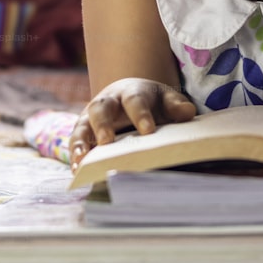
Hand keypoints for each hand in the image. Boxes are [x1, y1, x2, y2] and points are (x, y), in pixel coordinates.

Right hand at [69, 77, 196, 171]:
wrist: (130, 96)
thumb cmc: (152, 103)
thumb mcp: (166, 100)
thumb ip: (176, 106)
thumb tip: (187, 113)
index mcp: (131, 92)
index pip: (135, 101)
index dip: (141, 115)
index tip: (148, 131)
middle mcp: (107, 101)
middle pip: (101, 108)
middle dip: (103, 124)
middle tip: (107, 141)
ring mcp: (92, 116)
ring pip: (83, 125)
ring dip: (80, 142)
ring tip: (82, 160)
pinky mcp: (83, 132)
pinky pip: (76, 142)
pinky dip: (75, 155)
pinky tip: (77, 170)